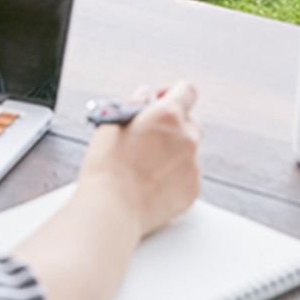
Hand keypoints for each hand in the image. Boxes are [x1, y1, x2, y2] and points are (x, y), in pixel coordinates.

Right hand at [77, 81, 200, 238]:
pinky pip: (188, 174)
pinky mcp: (192, 189)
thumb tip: (143, 95)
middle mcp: (186, 138)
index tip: (160, 99)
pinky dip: (175, 174)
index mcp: (168, 115)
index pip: (186, 90)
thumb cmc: (108, 166)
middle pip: (190, 121)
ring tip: (146, 164)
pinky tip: (152, 181)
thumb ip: (133, 104)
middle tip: (150, 135)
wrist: (112, 208)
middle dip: (173, 124)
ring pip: (188, 149)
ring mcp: (192, 165)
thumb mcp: (112, 124)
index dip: (173, 91)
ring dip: (173, 151)